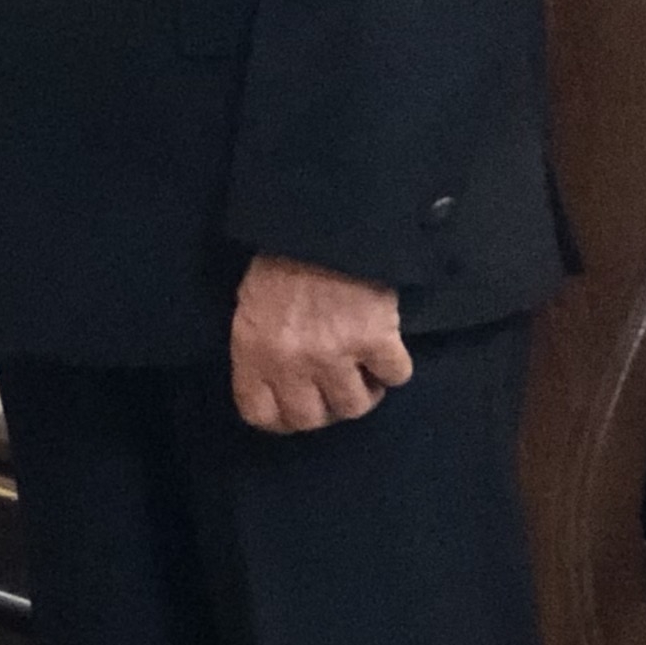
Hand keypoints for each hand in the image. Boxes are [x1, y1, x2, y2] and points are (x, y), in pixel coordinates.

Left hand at [229, 254, 411, 433]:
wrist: (323, 226)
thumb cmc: (282, 262)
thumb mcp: (251, 307)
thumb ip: (258, 349)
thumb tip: (273, 384)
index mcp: (252, 351)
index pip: (260, 413)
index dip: (281, 418)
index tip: (297, 408)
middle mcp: (291, 361)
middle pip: (311, 419)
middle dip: (324, 409)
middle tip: (333, 389)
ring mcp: (334, 353)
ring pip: (354, 406)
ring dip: (363, 392)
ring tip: (362, 371)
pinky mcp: (376, 340)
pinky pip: (394, 376)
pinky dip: (394, 368)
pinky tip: (385, 349)